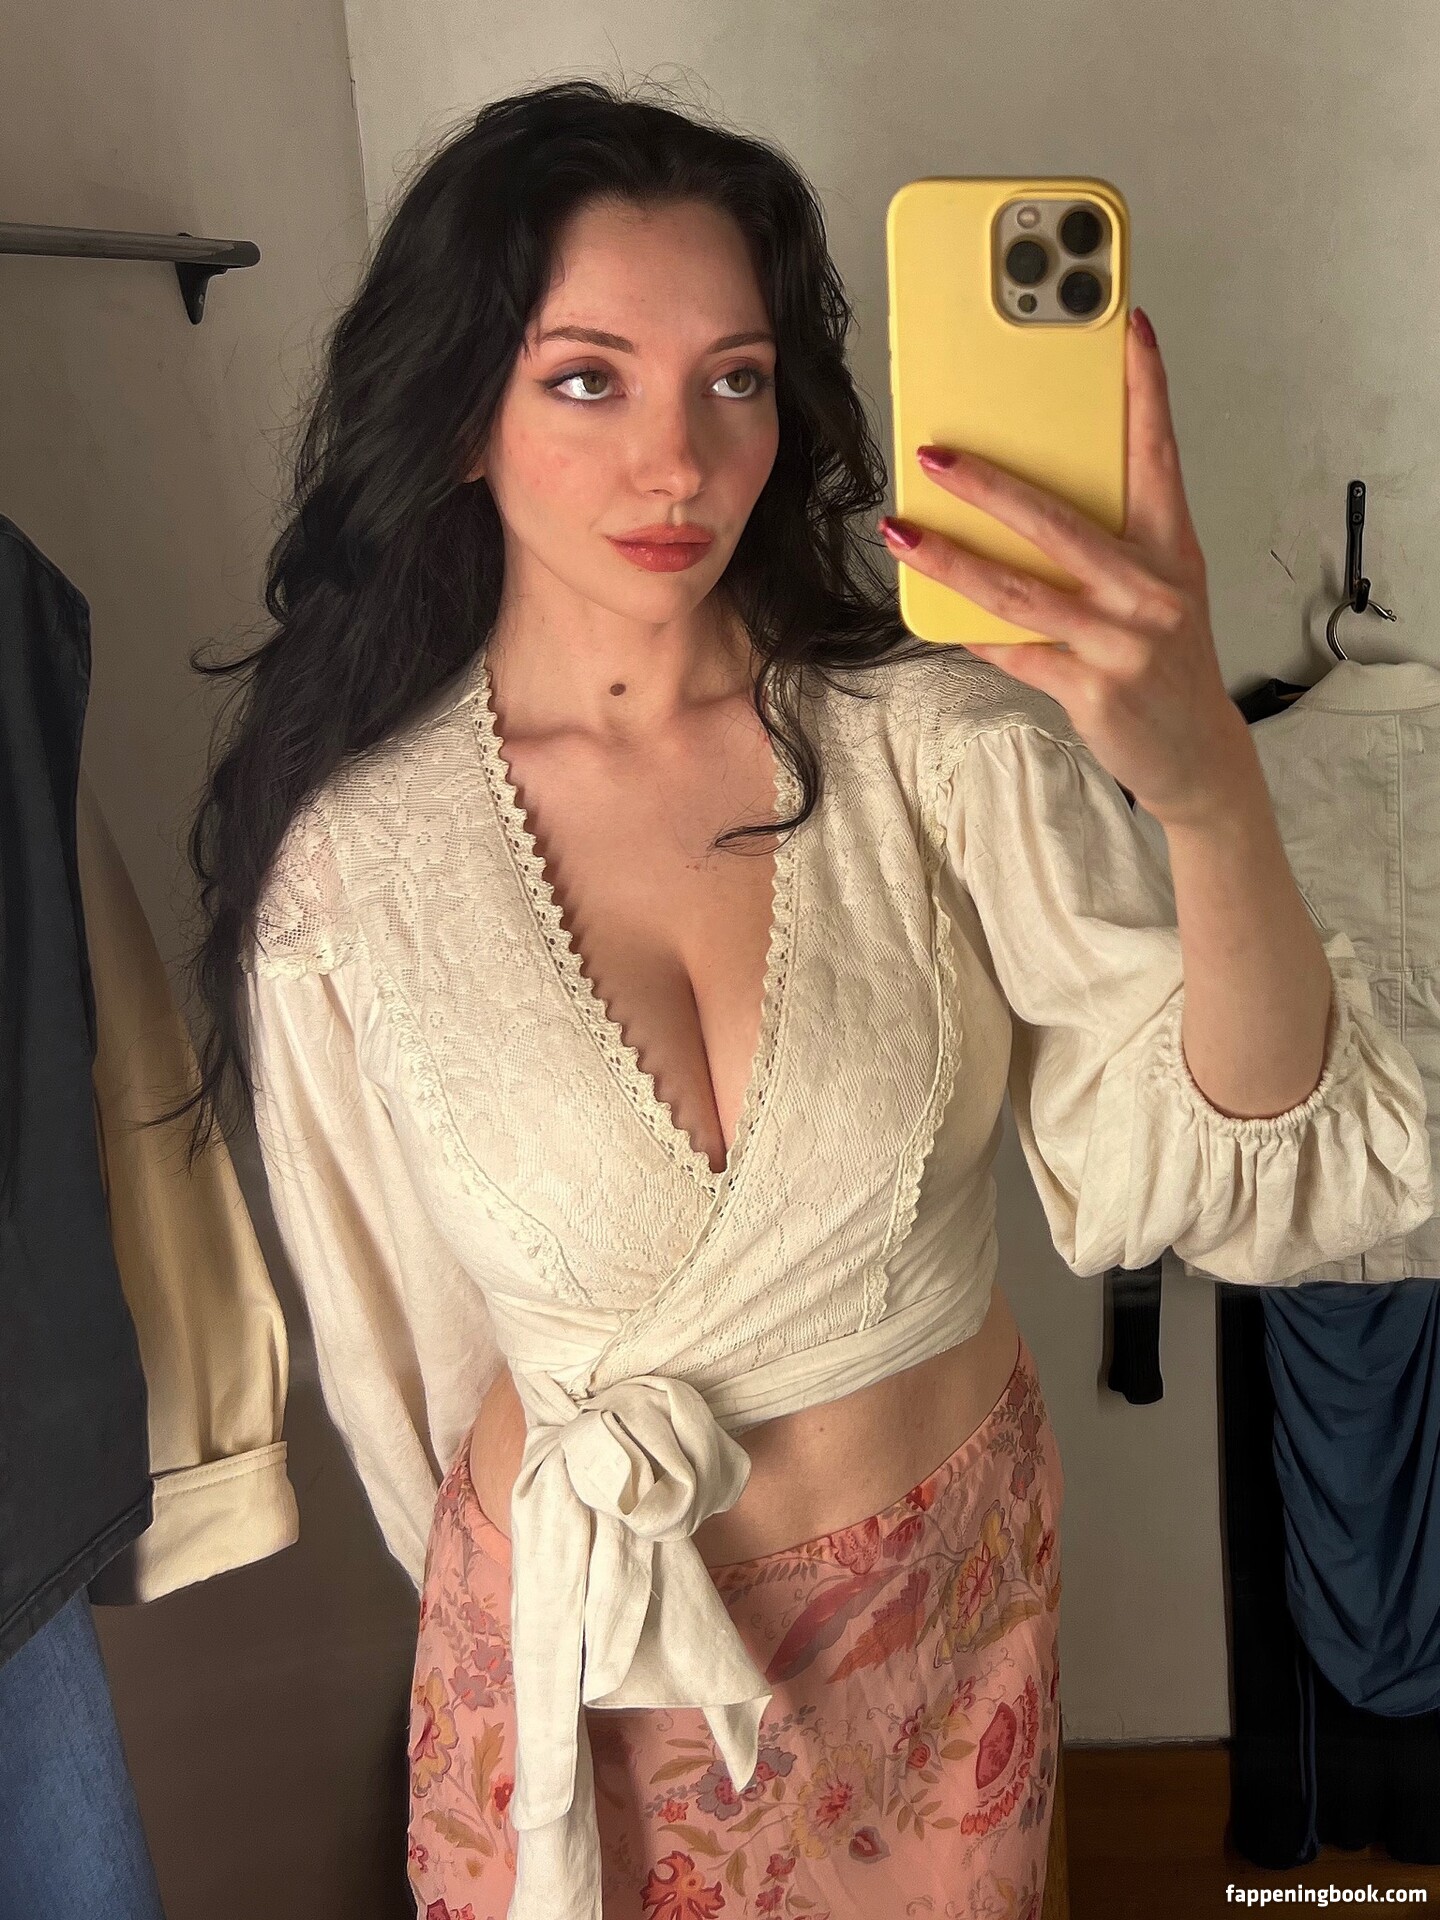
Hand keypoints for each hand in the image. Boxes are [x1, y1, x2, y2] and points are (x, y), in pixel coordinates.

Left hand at [878, 309, 1255, 830]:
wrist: (1197, 753)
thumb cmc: (1166, 660)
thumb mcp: (1157, 592)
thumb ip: (1106, 549)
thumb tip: (1018, 510)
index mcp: (1170, 548)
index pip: (1159, 454)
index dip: (1146, 390)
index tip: (1130, 330)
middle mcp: (1151, 588)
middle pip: (1058, 522)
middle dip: (989, 485)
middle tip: (935, 454)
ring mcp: (1124, 640)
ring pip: (1019, 589)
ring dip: (952, 558)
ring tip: (903, 531)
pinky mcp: (1094, 688)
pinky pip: (1015, 651)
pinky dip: (972, 631)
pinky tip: (935, 611)